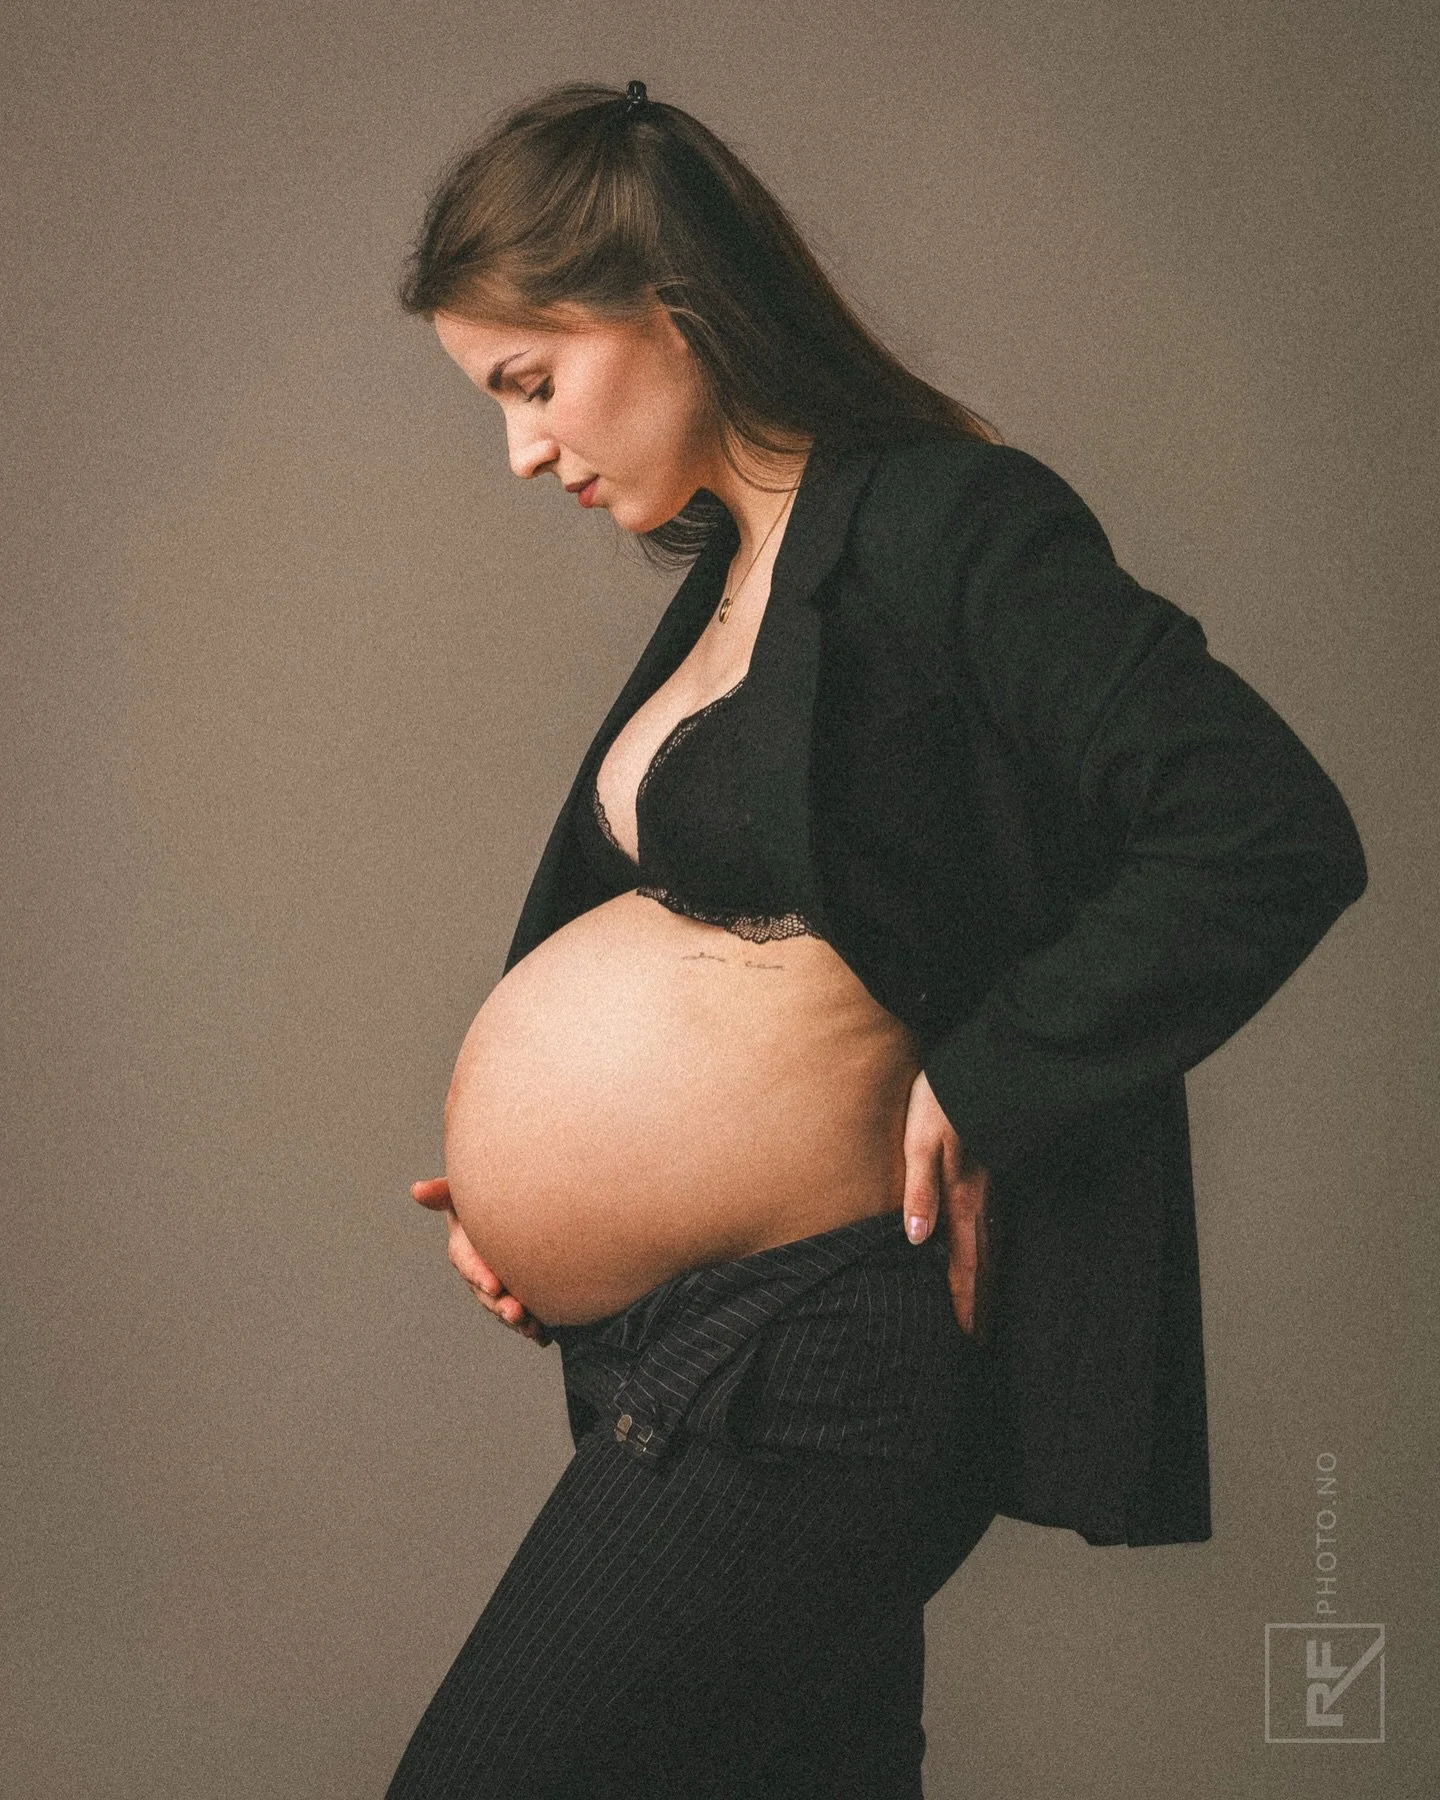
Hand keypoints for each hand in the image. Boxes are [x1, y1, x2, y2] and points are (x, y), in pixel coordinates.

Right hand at [410, 1177, 550, 1345]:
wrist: (511, 1212)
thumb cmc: (484, 1197)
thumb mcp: (462, 1193)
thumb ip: (443, 1191)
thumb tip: (416, 1190)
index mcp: (464, 1247)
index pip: (467, 1262)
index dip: (478, 1274)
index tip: (495, 1284)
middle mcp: (478, 1272)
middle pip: (486, 1293)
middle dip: (499, 1305)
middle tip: (517, 1313)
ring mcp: (496, 1287)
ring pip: (503, 1308)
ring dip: (516, 1321)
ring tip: (532, 1327)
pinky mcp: (516, 1295)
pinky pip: (522, 1315)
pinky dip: (533, 1328)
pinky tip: (543, 1336)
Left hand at [900, 1071, 992, 1341]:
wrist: (981, 1065)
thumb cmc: (942, 1100)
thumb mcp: (921, 1141)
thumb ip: (920, 1190)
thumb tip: (916, 1240)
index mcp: (962, 1196)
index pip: (963, 1261)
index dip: (963, 1299)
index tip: (965, 1336)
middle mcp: (980, 1196)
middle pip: (983, 1260)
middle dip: (980, 1300)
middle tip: (979, 1337)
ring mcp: (989, 1183)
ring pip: (990, 1242)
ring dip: (987, 1276)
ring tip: (984, 1305)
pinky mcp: (989, 1168)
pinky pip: (991, 1220)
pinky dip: (990, 1246)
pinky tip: (986, 1248)